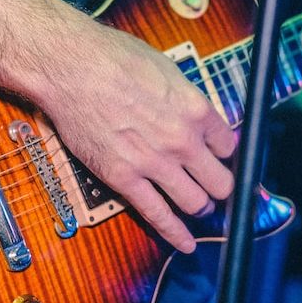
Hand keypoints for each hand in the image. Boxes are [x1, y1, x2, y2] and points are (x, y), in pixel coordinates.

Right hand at [36, 24, 235, 253]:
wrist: (71, 67)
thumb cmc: (113, 59)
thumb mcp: (166, 70)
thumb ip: (186, 99)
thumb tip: (196, 114)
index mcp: (196, 109)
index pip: (230, 146)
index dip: (227, 156)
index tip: (223, 161)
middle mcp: (182, 140)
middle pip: (220, 181)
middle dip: (221, 188)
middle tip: (218, 190)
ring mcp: (154, 163)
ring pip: (195, 203)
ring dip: (200, 208)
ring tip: (200, 207)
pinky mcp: (125, 178)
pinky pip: (158, 215)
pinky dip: (175, 234)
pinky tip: (186, 243)